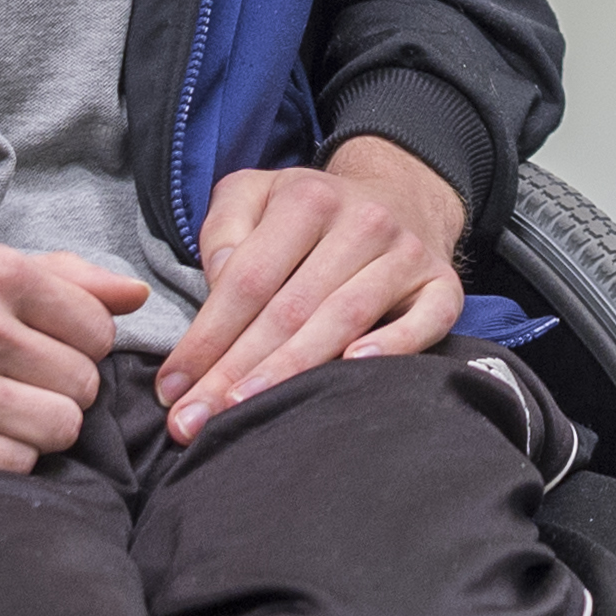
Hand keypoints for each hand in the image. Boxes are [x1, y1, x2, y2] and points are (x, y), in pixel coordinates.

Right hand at [0, 243, 151, 471]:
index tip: (40, 356)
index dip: (77, 349)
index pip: (98, 326)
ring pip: (58, 428)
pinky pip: (16, 466)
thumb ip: (58, 277)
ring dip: (33, 434)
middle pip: (82, 382)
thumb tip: (136, 294)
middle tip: (9, 393)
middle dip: (57, 394)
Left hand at [152, 136, 468, 439]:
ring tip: (243, 415)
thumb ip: (224, 227)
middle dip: (235, 372)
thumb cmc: (312, 215)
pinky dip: (392, 347)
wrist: (401, 196)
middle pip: (290, 309)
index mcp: (308, 199)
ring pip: (344, 319)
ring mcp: (406, 255)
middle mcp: (363, 222)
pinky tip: (351, 370)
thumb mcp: (256, 194)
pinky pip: (423, 321)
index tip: (171, 387)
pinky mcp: (443, 286)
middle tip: (193, 421)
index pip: (248, 279)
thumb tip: (219, 279)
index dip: (207, 337)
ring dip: (289, 373)